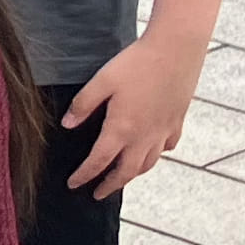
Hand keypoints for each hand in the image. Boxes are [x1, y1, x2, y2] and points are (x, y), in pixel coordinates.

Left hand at [62, 32, 204, 195]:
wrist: (176, 50)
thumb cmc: (136, 63)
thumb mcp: (102, 81)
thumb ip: (83, 105)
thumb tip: (67, 126)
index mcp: (122, 128)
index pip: (99, 161)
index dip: (85, 175)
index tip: (73, 185)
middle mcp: (145, 136)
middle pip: (127, 171)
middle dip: (110, 185)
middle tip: (97, 194)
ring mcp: (164, 130)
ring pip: (149, 162)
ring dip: (133, 174)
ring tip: (122, 178)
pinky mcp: (177, 120)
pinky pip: (167, 146)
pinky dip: (157, 154)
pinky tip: (152, 151)